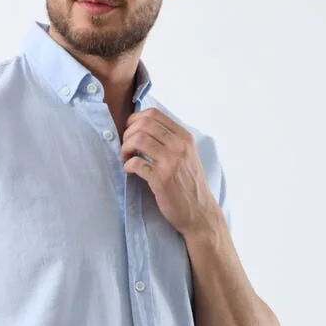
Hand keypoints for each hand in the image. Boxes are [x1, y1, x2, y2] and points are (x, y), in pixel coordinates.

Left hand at [120, 108, 220, 236]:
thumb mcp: (187, 155)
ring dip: (125, 148)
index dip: (135, 119)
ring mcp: (171, 162)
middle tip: (126, 147)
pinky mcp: (161, 179)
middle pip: (143, 124)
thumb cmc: (189, 184)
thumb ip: (171, 140)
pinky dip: (128, 165)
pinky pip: (136, 163)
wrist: (199, 212)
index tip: (130, 131)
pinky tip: (129, 170)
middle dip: (127, 133)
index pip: (154, 114)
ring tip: (126, 158)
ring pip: (138, 139)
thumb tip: (144, 127)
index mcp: (184, 137)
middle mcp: (179, 146)